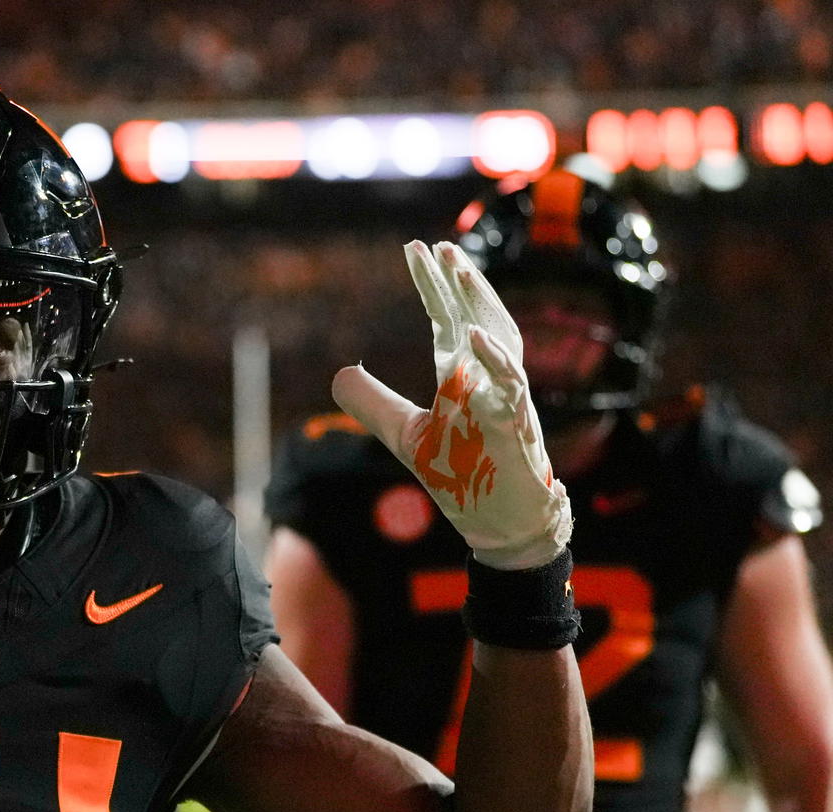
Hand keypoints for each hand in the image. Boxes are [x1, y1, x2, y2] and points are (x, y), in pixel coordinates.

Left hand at [333, 240, 570, 569]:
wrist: (499, 524)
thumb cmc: (462, 475)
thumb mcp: (404, 434)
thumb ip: (373, 403)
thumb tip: (339, 373)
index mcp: (461, 375)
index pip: (446, 317)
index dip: (431, 283)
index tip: (415, 247)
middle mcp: (485, 377)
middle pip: (474, 315)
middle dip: (457, 279)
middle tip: (437, 245)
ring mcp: (504, 396)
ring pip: (498, 336)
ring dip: (478, 301)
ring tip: (457, 267)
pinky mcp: (514, 424)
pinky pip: (508, 383)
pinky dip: (492, 357)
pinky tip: (470, 333)